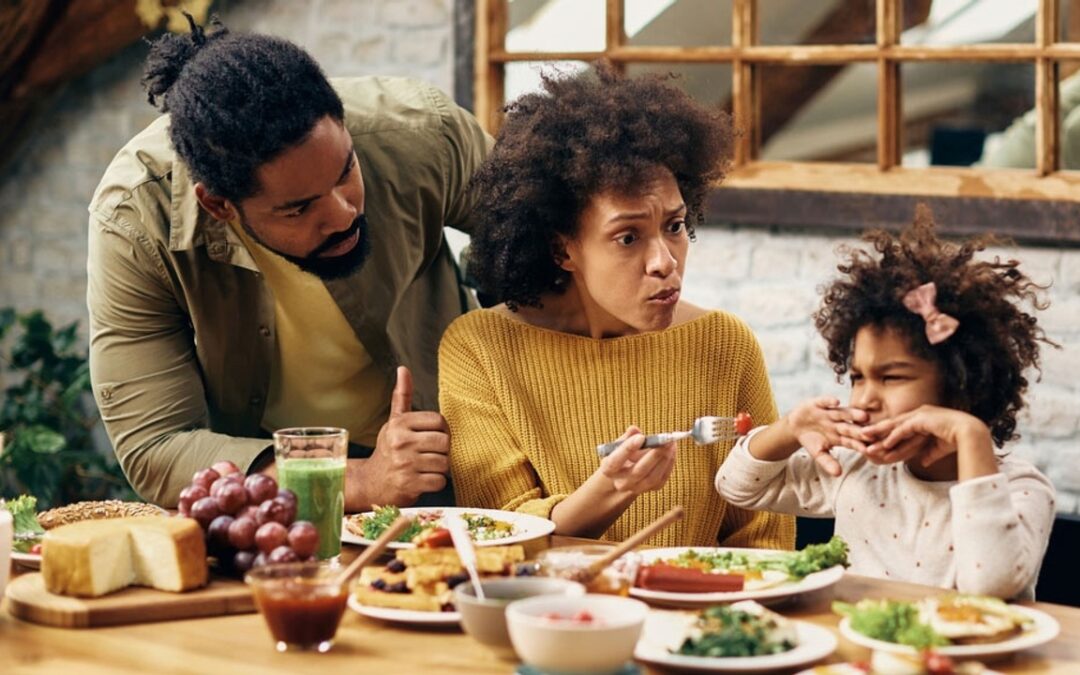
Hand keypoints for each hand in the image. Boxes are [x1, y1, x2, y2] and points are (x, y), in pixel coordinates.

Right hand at [356, 366, 450, 505]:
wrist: (371, 483)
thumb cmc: (389, 450)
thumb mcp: (394, 422)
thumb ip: (402, 396)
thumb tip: (403, 368)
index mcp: (399, 424)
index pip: (439, 421)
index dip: (443, 431)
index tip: (434, 437)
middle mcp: (401, 442)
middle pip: (445, 442)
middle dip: (442, 451)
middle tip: (432, 454)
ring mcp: (405, 464)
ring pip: (444, 463)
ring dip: (440, 468)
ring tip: (427, 467)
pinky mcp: (409, 484)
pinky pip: (440, 481)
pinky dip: (436, 482)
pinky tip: (424, 480)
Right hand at [598, 426, 676, 495]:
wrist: (626, 472)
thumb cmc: (622, 454)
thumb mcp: (620, 444)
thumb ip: (627, 437)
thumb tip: (634, 429)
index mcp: (609, 469)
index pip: (615, 461)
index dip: (628, 449)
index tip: (641, 437)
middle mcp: (621, 483)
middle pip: (638, 472)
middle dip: (653, 455)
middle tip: (664, 440)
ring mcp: (637, 488)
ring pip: (652, 477)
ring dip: (664, 459)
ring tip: (671, 443)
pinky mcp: (651, 489)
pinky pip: (662, 478)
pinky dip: (669, 463)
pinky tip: (672, 450)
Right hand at [783, 396, 869, 476]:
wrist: (796, 426)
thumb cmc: (811, 440)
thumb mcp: (818, 453)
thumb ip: (828, 462)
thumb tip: (838, 474)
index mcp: (840, 437)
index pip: (852, 442)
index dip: (859, 445)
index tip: (868, 450)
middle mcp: (838, 424)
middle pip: (850, 427)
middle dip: (859, 430)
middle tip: (871, 433)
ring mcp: (830, 413)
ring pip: (843, 413)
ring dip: (853, 414)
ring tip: (863, 416)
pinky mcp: (819, 403)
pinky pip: (825, 401)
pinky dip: (829, 401)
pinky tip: (836, 401)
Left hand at [860, 405, 990, 468]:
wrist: (971, 434)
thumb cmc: (958, 440)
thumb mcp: (938, 448)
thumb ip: (928, 453)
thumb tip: (922, 462)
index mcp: (921, 417)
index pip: (898, 426)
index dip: (885, 433)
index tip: (872, 439)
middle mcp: (918, 413)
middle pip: (892, 423)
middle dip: (876, 430)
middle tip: (861, 436)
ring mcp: (920, 414)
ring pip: (894, 425)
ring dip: (879, 433)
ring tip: (865, 439)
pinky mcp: (922, 419)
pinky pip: (904, 429)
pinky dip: (894, 436)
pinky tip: (884, 443)